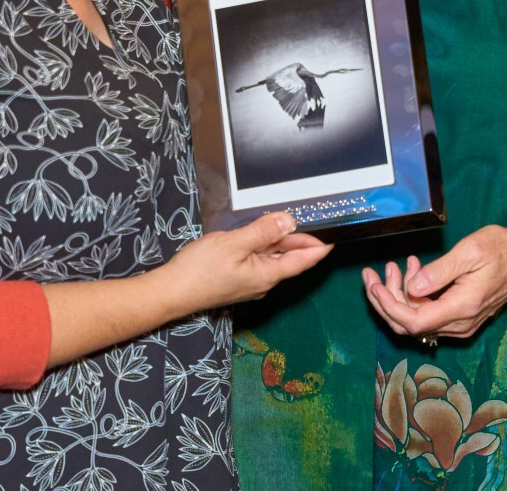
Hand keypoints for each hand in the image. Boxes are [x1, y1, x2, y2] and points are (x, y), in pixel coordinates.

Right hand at [160, 212, 330, 313]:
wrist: (172, 292)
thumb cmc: (200, 270)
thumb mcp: (233, 244)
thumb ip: (263, 232)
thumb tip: (288, 222)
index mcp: (267, 275)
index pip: (303, 261)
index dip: (319, 247)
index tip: (334, 235)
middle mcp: (263, 282)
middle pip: (289, 257)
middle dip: (297, 237)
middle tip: (304, 214)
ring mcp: (251, 282)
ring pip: (273, 258)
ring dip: (279, 240)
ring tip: (282, 220)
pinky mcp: (239, 280)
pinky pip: (259, 260)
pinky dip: (264, 246)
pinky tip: (258, 234)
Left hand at [362, 225, 506, 339]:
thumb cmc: (502, 250)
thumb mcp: (470, 252)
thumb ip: (439, 271)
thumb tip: (412, 287)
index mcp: (461, 308)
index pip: (413, 321)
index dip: (389, 306)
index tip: (374, 285)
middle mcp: (460, 323)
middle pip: (409, 325)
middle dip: (386, 300)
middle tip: (372, 274)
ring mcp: (460, 323)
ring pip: (417, 320)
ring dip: (399, 295)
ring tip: (395, 265)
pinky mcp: (460, 317)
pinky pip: (429, 313)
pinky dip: (414, 295)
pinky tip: (413, 270)